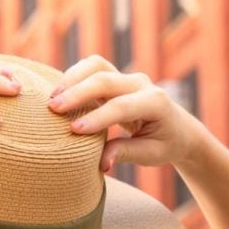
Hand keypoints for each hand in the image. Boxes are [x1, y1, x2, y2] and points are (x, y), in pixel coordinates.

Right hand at [47, 55, 205, 172]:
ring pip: (96, 65)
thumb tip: (102, 163)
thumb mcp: (151, 154)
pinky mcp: (113, 75)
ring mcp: (126, 76)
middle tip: (53, 109)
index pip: (121, 106)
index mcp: (155, 102)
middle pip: (105, 80)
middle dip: (77, 93)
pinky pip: (91, 67)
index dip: (97, 117)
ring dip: (71, 78)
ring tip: (51, 98)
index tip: (74, 130)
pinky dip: (73, 76)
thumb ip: (126, 153)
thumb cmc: (163, 144)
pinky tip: (58, 93)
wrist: (177, 127)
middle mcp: (141, 84)